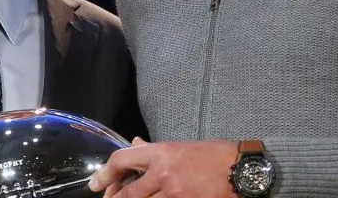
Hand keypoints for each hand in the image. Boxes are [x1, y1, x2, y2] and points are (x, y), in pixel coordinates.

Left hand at [88, 139, 236, 197]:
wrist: (242, 169)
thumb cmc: (215, 154)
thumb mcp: (182, 147)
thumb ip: (155, 150)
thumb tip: (135, 145)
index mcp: (162, 153)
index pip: (122, 160)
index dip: (104, 174)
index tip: (95, 184)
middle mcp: (164, 174)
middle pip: (127, 193)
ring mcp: (174, 194)